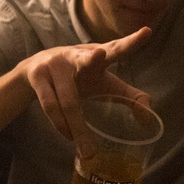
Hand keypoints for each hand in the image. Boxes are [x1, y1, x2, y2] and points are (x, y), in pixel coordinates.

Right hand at [21, 27, 151, 152]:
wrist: (34, 70)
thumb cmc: (81, 77)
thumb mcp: (106, 84)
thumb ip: (130, 97)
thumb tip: (150, 118)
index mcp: (99, 54)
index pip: (118, 47)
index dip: (132, 42)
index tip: (148, 31)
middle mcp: (77, 55)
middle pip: (87, 59)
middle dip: (92, 57)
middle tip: (99, 54)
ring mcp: (55, 65)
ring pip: (68, 100)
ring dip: (78, 128)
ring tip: (88, 151)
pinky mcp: (38, 77)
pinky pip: (51, 106)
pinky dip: (61, 125)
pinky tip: (70, 137)